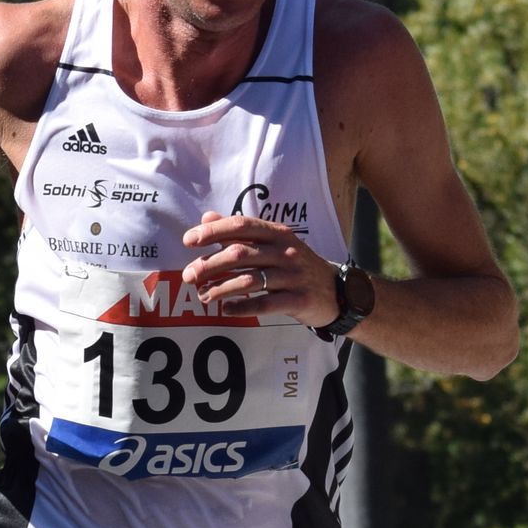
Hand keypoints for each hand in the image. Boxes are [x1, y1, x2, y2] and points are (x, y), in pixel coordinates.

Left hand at [181, 213, 333, 325]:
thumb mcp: (275, 242)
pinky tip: (227, 309)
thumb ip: (241, 231)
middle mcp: (286, 251)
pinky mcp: (299, 300)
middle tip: (188, 276)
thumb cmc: (297, 266)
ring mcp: (293, 276)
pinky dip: (242, 307)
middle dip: (209, 264)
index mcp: (278, 233)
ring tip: (203, 296)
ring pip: (249, 280)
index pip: (241, 226)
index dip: (213, 232)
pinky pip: (265, 304)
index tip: (189, 240)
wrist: (338, 292)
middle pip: (240, 254)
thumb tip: (206, 217)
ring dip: (221, 288)